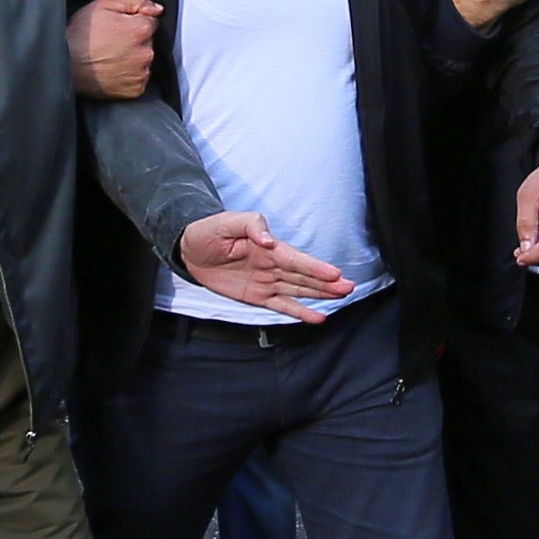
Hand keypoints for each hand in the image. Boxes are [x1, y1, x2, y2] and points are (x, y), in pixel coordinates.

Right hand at [66, 0, 162, 97]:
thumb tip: (157, 9)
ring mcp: (141, 73)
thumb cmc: (80, 33)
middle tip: (111, 43)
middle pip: (148, 42)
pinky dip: (129, 75)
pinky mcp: (135, 90)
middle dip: (135, 40)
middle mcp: (146, 52)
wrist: (64, 65)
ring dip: (133, 58)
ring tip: (110, 57)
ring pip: (144, 60)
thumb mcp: (104, 4)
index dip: (133, 22)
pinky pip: (139, 79)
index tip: (118, 27)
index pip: (150, 22)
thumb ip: (136, 1)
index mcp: (141, 29)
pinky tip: (112, 70)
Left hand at [177, 211, 352, 317]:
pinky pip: (281, 305)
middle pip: (303, 276)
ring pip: (298, 290)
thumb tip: (268, 240)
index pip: (295, 259)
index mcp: (268, 247)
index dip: (314, 267)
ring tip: (341, 297)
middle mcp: (272, 265)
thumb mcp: (227, 221)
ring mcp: (266, 282)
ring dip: (319, 294)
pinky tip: (317, 316)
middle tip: (348, 287)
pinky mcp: (257, 296)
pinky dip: (299, 312)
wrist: (189, 250)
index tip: (334, 273)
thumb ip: (251, 225)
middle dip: (326, 282)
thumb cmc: (209, 232)